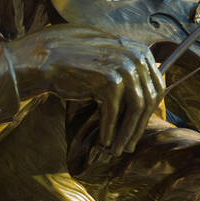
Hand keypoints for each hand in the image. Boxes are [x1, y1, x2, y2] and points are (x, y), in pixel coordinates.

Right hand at [6, 24, 162, 155]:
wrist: (44, 57)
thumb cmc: (74, 60)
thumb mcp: (108, 57)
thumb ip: (129, 67)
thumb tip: (150, 89)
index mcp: (140, 51)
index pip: (155, 87)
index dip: (148, 113)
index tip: (137, 130)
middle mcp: (136, 57)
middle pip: (148, 100)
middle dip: (138, 127)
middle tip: (128, 146)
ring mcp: (124, 67)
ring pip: (135, 109)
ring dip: (126, 133)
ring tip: (117, 149)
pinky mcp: (109, 81)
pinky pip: (113, 113)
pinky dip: (109, 130)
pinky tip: (103, 141)